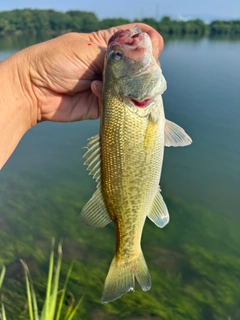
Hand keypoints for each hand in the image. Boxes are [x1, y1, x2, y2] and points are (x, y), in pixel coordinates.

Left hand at [20, 23, 163, 122]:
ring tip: (111, 85)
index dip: (149, 44)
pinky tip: (94, 92)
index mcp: (108, 45)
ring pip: (135, 89)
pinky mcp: (105, 106)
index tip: (151, 51)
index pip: (139, 39)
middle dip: (142, 71)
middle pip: (142, 67)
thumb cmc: (55, 61)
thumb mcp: (86, 49)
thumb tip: (146, 59)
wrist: (33, 91)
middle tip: (132, 74)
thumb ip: (117, 55)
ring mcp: (110, 87)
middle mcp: (113, 66)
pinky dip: (115, 101)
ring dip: (129, 89)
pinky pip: (122, 106)